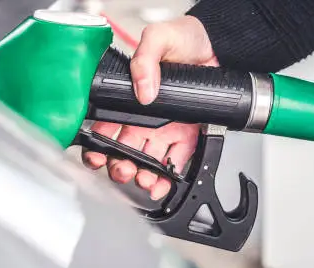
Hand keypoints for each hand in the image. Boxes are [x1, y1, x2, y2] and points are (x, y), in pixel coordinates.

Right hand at [84, 15, 217, 199]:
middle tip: (123, 170)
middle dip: (119, 166)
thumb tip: (143, 90)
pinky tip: (162, 183)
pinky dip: (168, 177)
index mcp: (130, 99)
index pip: (105, 127)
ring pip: (147, 161)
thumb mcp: (159, 38)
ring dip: (142, 175)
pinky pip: (175, 161)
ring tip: (143, 180)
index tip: (96, 156)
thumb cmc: (185, 38)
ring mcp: (166, 129)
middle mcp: (145, 118)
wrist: (217, 45)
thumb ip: (144, 59)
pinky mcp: (187, 136)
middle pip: (123, 150)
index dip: (97, 144)